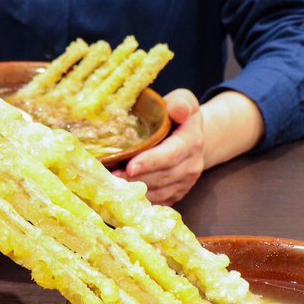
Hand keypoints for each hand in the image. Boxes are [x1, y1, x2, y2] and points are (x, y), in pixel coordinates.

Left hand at [116, 88, 205, 205]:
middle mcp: (192, 165)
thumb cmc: (179, 117)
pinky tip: (121, 195)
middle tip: (109, 178)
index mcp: (192, 141)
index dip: (150, 162)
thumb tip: (176, 109)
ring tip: (110, 186)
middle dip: (134, 179)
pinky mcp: (177, 194)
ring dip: (134, 191)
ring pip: (158, 192)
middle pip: (161, 176)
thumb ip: (181, 102)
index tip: (130, 167)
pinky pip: (157, 201)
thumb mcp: (184, 101)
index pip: (170, 154)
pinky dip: (139, 200)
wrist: (194, 138)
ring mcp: (185, 183)